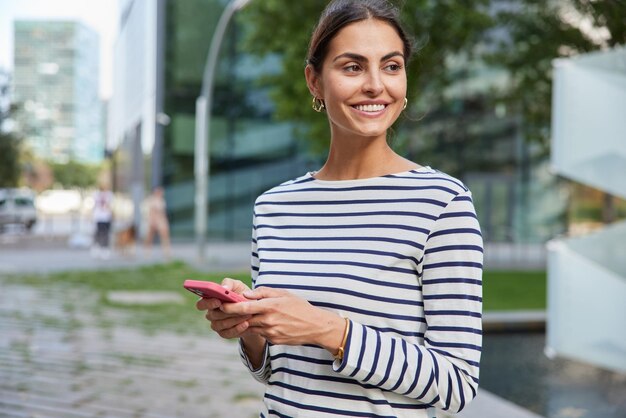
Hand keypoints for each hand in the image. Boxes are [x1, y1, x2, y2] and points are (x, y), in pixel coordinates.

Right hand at [195, 278, 251, 338]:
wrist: (253, 308)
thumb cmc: (241, 294)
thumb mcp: (237, 285)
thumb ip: (228, 284)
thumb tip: (223, 288)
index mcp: (210, 301)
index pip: (201, 304)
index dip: (208, 303)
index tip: (218, 301)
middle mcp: (211, 313)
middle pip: (212, 315)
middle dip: (226, 311)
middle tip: (237, 308)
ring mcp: (216, 324)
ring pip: (220, 324)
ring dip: (234, 319)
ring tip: (246, 315)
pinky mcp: (224, 333)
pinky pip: (227, 333)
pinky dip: (237, 329)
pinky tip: (246, 323)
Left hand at [222, 287, 344, 352]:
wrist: (315, 326)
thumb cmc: (299, 307)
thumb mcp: (283, 293)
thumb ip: (263, 292)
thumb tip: (246, 294)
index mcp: (270, 306)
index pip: (244, 307)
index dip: (230, 307)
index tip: (221, 304)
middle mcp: (268, 320)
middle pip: (243, 319)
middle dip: (232, 315)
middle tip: (223, 311)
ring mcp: (270, 332)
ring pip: (250, 327)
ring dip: (243, 322)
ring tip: (239, 315)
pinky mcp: (273, 340)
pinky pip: (259, 333)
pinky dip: (256, 327)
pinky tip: (259, 322)